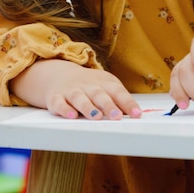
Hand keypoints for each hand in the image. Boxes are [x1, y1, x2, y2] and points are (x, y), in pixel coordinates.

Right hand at [10, 59, 141, 119]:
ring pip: (80, 98)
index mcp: (104, 83)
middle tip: (117, 116)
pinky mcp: (56, 98)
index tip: (137, 114)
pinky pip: (59, 103)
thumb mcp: (107, 87)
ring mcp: (72, 91)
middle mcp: (89, 86)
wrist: (61, 75)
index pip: (118, 92)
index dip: (128, 103)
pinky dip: (65, 109)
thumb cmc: (91, 86)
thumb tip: (136, 114)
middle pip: (99, 95)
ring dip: (88, 107)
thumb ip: (120, 100)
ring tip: (96, 117)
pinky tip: (71, 116)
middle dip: (108, 105)